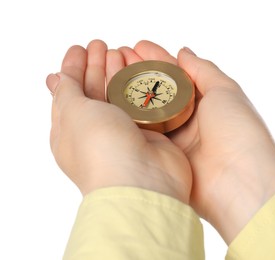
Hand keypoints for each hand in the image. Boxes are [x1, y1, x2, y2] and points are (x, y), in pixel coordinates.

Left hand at [46, 40, 191, 202]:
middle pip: (94, 91)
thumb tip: (57, 78)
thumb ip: (67, 91)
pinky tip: (141, 72)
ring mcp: (123, 132)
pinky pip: (142, 104)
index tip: (78, 48)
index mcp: (70, 131)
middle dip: (96, 66)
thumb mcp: (73, 112)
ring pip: (119, 95)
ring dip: (118, 73)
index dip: (72, 68)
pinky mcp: (148, 133)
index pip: (68, 92)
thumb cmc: (100, 150)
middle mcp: (96, 132)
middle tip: (101, 45)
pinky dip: (140, 87)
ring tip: (120, 51)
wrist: (142, 181)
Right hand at [128, 41, 274, 242]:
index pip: (176, 75)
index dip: (157, 59)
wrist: (238, 181)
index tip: (137, 46)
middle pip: (159, 92)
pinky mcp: (165, 157)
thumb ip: (203, 70)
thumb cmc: (238, 131)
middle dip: (139, 75)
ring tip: (109, 74)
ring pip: (148, 112)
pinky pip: (144, 134)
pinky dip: (130, 120)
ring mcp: (176, 139)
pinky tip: (112, 104)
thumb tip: (183, 52)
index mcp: (206, 102)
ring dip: (130, 94)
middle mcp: (189, 120)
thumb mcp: (225, 90)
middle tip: (116, 58)